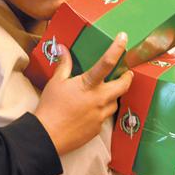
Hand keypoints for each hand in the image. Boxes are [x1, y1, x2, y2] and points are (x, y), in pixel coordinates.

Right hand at [34, 32, 132, 155]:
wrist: (47, 136)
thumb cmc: (50, 107)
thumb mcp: (56, 82)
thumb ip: (64, 65)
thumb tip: (63, 49)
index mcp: (89, 85)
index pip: (107, 62)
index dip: (117, 48)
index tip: (123, 37)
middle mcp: (99, 99)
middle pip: (124, 85)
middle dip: (127, 78)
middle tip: (127, 73)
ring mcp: (101, 115)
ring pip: (115, 102)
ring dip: (113, 96)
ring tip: (105, 93)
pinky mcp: (98, 128)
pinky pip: (105, 116)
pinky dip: (101, 110)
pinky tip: (91, 110)